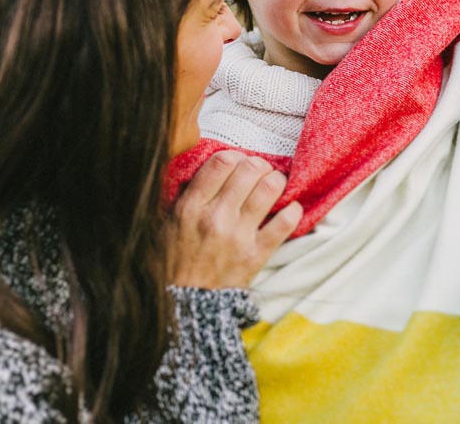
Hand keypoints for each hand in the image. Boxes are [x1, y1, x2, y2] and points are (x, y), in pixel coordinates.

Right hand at [167, 150, 302, 288]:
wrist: (185, 304)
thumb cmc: (174, 259)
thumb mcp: (166, 222)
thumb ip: (184, 193)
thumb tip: (205, 166)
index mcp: (191, 206)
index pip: (221, 162)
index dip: (235, 155)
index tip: (237, 162)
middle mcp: (216, 217)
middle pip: (249, 169)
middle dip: (258, 165)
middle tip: (259, 171)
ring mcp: (238, 236)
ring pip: (270, 188)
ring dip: (276, 181)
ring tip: (274, 184)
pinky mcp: (256, 254)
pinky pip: (284, 223)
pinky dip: (293, 210)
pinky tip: (290, 207)